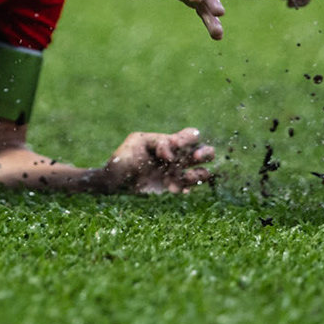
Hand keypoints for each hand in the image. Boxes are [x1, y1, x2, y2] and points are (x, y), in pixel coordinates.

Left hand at [100, 128, 214, 194]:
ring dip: (196, 175)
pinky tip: (173, 188)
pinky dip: (185, 187)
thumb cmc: (125, 157)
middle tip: (193, 158)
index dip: (189, 139)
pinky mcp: (174, 186)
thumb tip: (173, 155)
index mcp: (171, 142)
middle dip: (205, 154)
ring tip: (180, 179)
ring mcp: (177, 172)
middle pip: (206, 152)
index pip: (192, 135)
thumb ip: (159, 143)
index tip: (175, 145)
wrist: (116, 180)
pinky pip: (190, 187)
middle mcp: (178, 156)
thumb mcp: (139, 142)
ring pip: (203, 172)